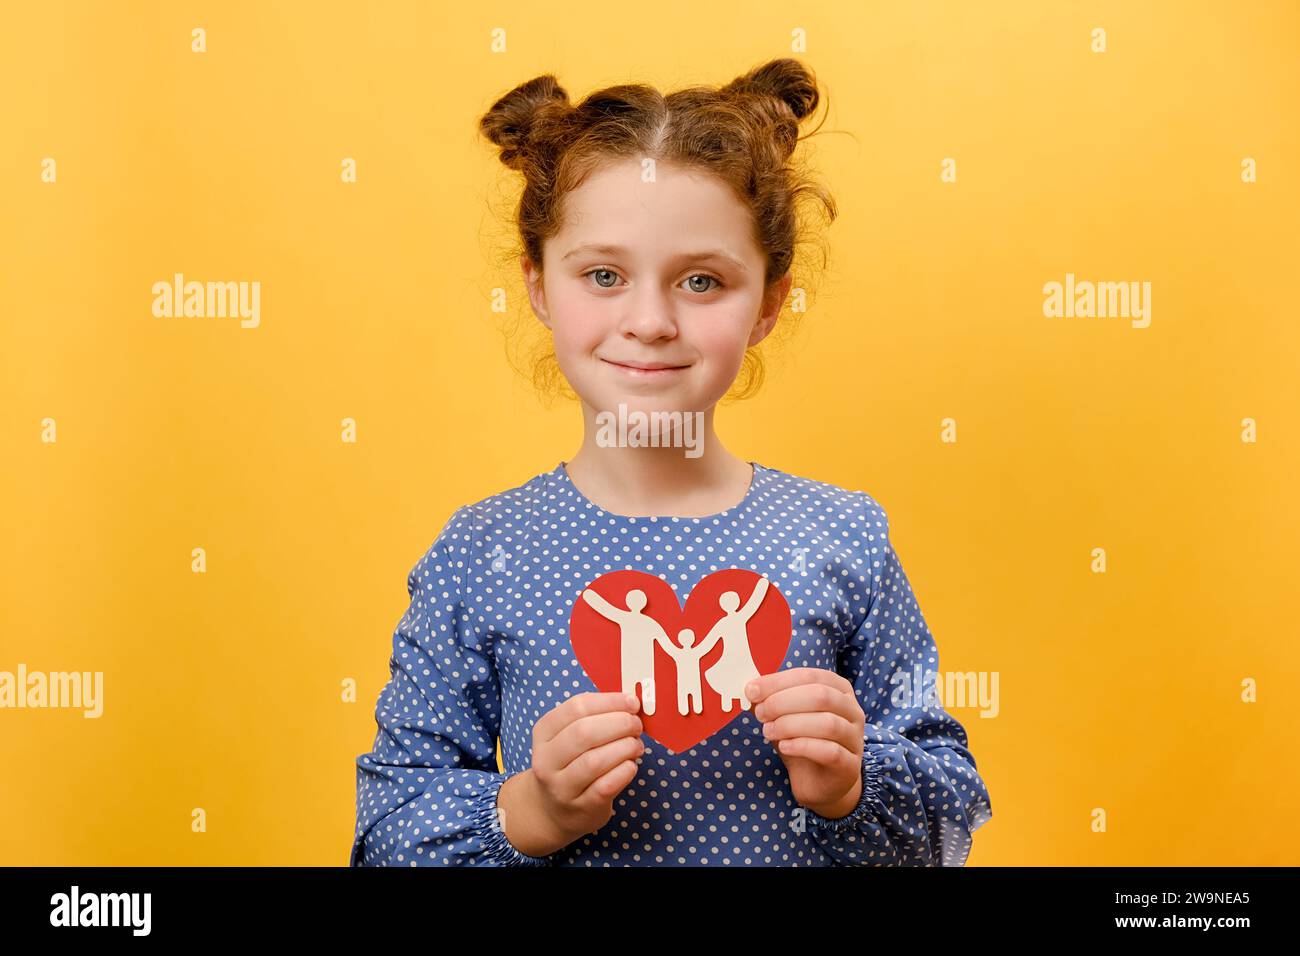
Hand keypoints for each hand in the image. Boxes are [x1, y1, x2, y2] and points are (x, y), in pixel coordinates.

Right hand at [498, 691, 644, 856]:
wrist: (550, 809)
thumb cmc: (568, 764)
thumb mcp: (567, 737)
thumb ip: (594, 717)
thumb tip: (629, 703)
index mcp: (544, 732)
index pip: (576, 707)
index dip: (609, 701)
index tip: (631, 702)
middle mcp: (547, 759)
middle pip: (584, 733)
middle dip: (619, 724)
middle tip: (636, 725)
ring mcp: (561, 787)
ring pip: (594, 761)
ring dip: (624, 748)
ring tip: (636, 746)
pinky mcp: (581, 807)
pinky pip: (605, 786)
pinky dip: (624, 772)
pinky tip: (631, 766)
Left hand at [746, 667, 865, 819]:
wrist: (819, 782)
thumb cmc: (802, 740)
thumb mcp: (783, 716)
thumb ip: (769, 701)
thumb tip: (750, 689)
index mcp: (838, 689)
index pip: (809, 675)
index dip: (778, 681)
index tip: (752, 691)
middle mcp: (852, 710)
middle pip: (821, 696)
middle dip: (783, 702)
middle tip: (761, 713)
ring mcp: (854, 738)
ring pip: (827, 723)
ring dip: (790, 725)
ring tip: (768, 731)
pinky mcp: (850, 765)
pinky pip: (830, 751)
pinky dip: (803, 746)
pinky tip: (784, 747)